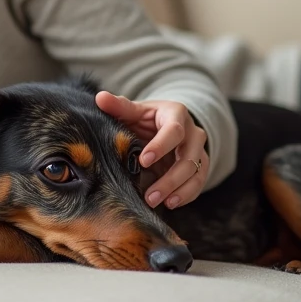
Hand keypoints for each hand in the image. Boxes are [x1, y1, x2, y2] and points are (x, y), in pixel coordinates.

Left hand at [94, 91, 208, 209]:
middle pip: (188, 157)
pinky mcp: (200, 167)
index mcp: (176, 114)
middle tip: (149, 195)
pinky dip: (186, 195)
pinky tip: (169, 204)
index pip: (174, 131)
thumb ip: (119, 106)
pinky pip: (198, 183)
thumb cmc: (146, 119)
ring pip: (196, 172)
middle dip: (170, 178)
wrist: (164, 125)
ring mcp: (199, 151)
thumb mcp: (135, 111)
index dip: (160, 146)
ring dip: (177, 190)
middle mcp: (193, 132)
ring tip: (156, 202)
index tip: (143, 161)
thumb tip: (100, 98)